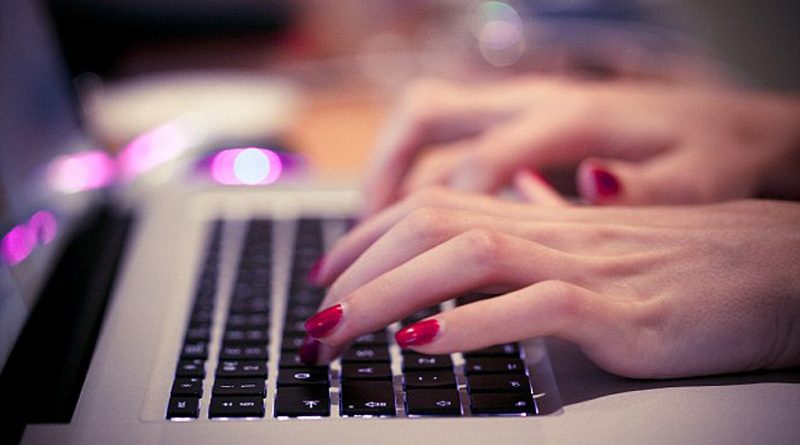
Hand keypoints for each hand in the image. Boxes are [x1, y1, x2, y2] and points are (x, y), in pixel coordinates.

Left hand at [305, 185, 799, 377]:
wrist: (774, 269)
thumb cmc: (682, 267)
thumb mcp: (588, 257)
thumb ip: (529, 258)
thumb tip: (470, 272)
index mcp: (538, 219)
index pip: (430, 210)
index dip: (366, 239)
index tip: (328, 277)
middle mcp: (550, 232)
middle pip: (430, 228)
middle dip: (357, 273)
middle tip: (316, 325)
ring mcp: (584, 266)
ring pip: (465, 257)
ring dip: (390, 295)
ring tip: (341, 333)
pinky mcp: (620, 310)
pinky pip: (535, 305)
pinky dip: (473, 323)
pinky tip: (426, 342)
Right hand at [362, 77, 799, 215]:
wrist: (728, 123)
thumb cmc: (711, 151)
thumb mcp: (699, 177)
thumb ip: (648, 187)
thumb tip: (593, 187)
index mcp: (572, 117)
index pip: (482, 160)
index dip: (437, 216)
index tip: (407, 272)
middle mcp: (533, 101)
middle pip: (428, 117)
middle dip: (381, 177)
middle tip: (358, 244)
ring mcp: (520, 105)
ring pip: (426, 121)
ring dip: (387, 172)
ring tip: (366, 237)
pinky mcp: (518, 119)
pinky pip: (444, 135)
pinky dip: (412, 172)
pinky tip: (408, 219)